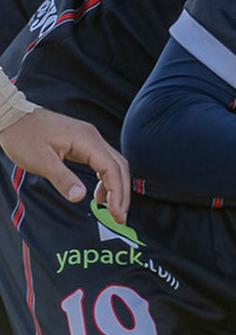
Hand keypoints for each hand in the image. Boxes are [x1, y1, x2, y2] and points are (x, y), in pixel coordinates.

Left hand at [0, 109, 129, 220]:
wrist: (13, 118)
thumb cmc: (23, 136)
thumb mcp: (40, 161)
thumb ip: (63, 179)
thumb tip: (80, 197)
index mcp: (87, 140)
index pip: (112, 168)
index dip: (117, 192)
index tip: (116, 214)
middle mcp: (93, 138)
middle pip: (119, 167)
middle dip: (122, 193)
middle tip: (119, 216)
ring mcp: (90, 139)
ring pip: (114, 164)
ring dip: (116, 187)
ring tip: (111, 208)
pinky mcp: (84, 143)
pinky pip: (104, 162)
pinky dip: (106, 179)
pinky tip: (99, 193)